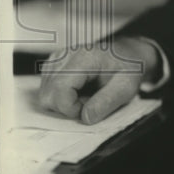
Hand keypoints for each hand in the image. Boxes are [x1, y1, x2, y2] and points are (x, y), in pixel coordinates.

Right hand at [38, 37, 160, 124]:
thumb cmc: (128, 69)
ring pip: (46, 95)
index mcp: (84, 57)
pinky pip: (48, 90)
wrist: (127, 55)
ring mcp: (57, 59)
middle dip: (68, 108)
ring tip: (87, 95)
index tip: (90, 108)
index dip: (71, 108)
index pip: (59, 90)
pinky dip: (62, 97)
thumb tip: (85, 118)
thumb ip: (107, 102)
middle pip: (48, 95)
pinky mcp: (53, 64)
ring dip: (65, 103)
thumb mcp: (127, 87)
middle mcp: (65, 55)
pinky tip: (79, 91)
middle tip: (90, 101)